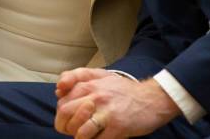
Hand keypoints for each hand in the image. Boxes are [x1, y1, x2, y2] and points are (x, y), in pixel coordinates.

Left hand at [55, 74, 179, 137]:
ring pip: (79, 130)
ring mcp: (106, 112)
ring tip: (88, 136)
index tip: (69, 119)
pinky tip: (101, 138)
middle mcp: (96, 96)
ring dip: (80, 137)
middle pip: (65, 114)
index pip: (62, 101)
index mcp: (89, 84)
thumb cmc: (124, 90)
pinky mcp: (117, 127)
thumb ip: (78, 77)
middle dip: (66, 127)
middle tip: (75, 130)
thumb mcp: (101, 75)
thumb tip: (58, 90)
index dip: (62, 114)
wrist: (151, 99)